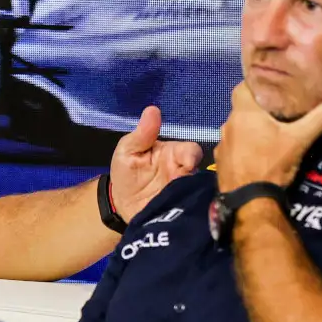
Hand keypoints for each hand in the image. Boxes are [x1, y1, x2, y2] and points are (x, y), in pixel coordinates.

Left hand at [109, 106, 202, 220]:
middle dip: (194, 178)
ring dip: (192, 195)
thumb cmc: (127, 172)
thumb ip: (141, 134)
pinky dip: (191, 209)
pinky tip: (181, 212)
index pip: (191, 150)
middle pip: (200, 172)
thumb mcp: (127, 151)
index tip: (186, 163)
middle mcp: (183, 172)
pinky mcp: (183, 209)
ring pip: (200, 191)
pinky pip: (194, 208)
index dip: (191, 156)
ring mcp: (185, 192)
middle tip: (180, 186)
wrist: (121, 205)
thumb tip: (152, 110)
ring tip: (178, 201)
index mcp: (173, 154)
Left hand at [215, 83, 321, 192]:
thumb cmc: (272, 164)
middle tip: (277, 109)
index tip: (272, 86)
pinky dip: (243, 145)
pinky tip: (257, 151)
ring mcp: (222, 143)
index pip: (243, 86)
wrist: (250, 201)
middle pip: (242, 108)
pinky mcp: (221, 161)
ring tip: (269, 130)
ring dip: (250, 128)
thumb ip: (321, 118)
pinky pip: (233, 145)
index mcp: (244, 113)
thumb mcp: (300, 139)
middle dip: (257, 108)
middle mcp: (228, 124)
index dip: (256, 84)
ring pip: (237, 127)